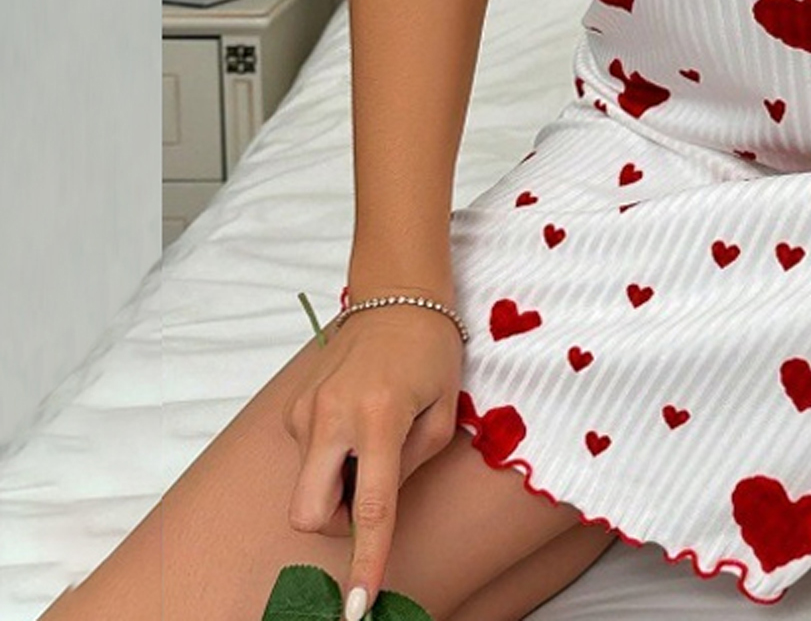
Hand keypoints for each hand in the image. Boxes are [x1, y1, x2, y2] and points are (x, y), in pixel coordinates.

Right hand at [281, 302, 464, 615]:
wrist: (397, 296)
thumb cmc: (431, 352)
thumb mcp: (441, 412)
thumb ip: (410, 467)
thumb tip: (374, 509)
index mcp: (379, 418)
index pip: (370, 509)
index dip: (365, 562)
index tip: (355, 605)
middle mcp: (332, 416)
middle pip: (307, 512)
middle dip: (335, 523)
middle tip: (369, 492)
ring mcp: (305, 411)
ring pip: (307, 486)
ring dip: (336, 482)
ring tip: (371, 436)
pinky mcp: (292, 407)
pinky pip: (307, 456)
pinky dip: (330, 455)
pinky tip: (354, 419)